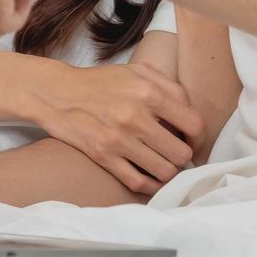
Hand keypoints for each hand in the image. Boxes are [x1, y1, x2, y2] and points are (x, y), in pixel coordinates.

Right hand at [27, 63, 204, 195]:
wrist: (57, 93)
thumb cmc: (100, 81)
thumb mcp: (137, 71)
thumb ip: (169, 86)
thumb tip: (190, 111)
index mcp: (149, 92)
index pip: (193, 124)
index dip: (199, 137)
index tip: (194, 141)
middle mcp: (136, 117)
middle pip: (180, 153)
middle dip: (183, 156)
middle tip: (178, 154)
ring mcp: (119, 140)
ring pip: (163, 171)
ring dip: (169, 172)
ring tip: (165, 165)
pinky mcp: (104, 156)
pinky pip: (138, 182)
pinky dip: (150, 186)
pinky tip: (152, 180)